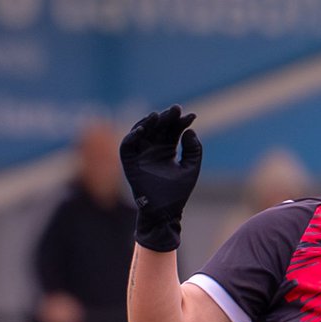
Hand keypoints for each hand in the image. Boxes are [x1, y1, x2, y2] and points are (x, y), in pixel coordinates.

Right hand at [119, 105, 201, 251]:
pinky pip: (126, 146)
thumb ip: (194, 150)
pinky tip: (142, 130)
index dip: (181, 121)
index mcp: (167, 150)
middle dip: (165, 117)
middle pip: (157, 127)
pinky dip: (131, 136)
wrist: (164, 212)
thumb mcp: (191, 168)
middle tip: (175, 110)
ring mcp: (141, 155)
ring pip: (141, 131)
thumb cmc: (177, 193)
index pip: (173, 130)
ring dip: (147, 122)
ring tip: (157, 116)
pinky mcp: (130, 163)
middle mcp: (153, 150)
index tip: (191, 116)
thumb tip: (190, 131)